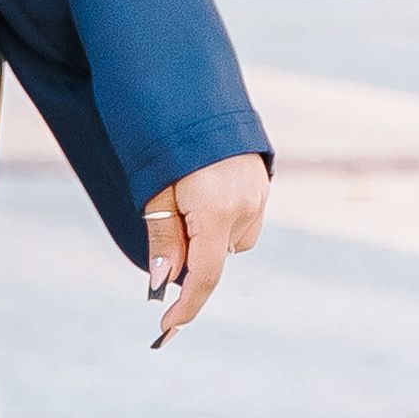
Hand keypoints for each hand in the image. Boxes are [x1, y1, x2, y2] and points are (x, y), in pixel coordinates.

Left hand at [140, 152, 269, 345]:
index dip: (185, 306)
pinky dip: (224, 218)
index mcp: (216, 211)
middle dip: (192, 254)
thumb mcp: (155, 191)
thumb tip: (163, 281)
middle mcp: (245, 207)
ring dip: (210, 234)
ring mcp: (259, 195)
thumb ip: (163, 239)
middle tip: (166, 221)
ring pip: (232, 239)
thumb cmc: (165, 139)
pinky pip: (243, 218)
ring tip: (187, 194)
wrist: (194, 90)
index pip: (205, 276)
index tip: (166, 327)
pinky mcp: (263, 183)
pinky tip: (207, 190)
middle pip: (216, 256)